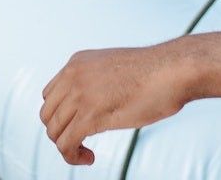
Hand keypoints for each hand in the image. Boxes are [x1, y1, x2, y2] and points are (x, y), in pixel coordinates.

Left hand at [39, 43, 189, 164]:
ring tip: (85, 152)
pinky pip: (66, 144)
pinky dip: (72, 156)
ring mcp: (79, 94)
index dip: (61, 114)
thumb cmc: (155, 73)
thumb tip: (94, 105)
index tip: (78, 125)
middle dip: (60, 131)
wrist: (172, 70)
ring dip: (66, 146)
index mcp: (77, 62)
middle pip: (47, 113)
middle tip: (81, 141)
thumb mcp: (115, 69)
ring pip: (54, 130)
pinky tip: (89, 157)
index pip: (50, 94)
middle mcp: (72, 75)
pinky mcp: (90, 115)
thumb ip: (98, 82)